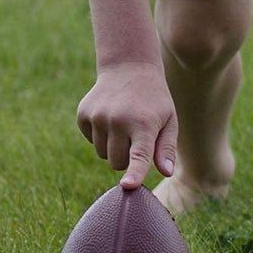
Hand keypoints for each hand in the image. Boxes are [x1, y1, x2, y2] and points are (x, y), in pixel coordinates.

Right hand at [77, 62, 177, 189]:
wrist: (128, 67)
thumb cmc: (154, 100)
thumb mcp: (169, 120)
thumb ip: (167, 148)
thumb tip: (166, 173)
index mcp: (143, 124)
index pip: (139, 156)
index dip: (134, 173)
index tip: (127, 186)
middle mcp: (118, 120)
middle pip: (117, 163)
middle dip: (127, 157)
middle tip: (136, 135)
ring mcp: (98, 116)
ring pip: (102, 154)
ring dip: (113, 147)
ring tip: (123, 123)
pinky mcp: (83, 114)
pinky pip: (91, 140)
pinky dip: (100, 135)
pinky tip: (109, 117)